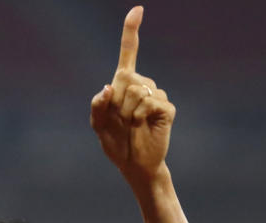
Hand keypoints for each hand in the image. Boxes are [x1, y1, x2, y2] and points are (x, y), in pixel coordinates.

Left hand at [90, 6, 174, 182]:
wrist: (134, 164)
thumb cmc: (116, 143)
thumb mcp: (98, 126)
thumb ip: (98, 106)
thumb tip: (107, 87)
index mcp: (125, 85)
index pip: (129, 53)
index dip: (131, 31)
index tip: (137, 10)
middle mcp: (143, 85)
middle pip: (127, 78)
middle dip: (117, 102)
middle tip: (120, 120)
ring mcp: (157, 95)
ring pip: (137, 90)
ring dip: (127, 112)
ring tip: (131, 125)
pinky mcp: (167, 108)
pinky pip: (149, 104)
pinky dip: (139, 118)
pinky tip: (142, 126)